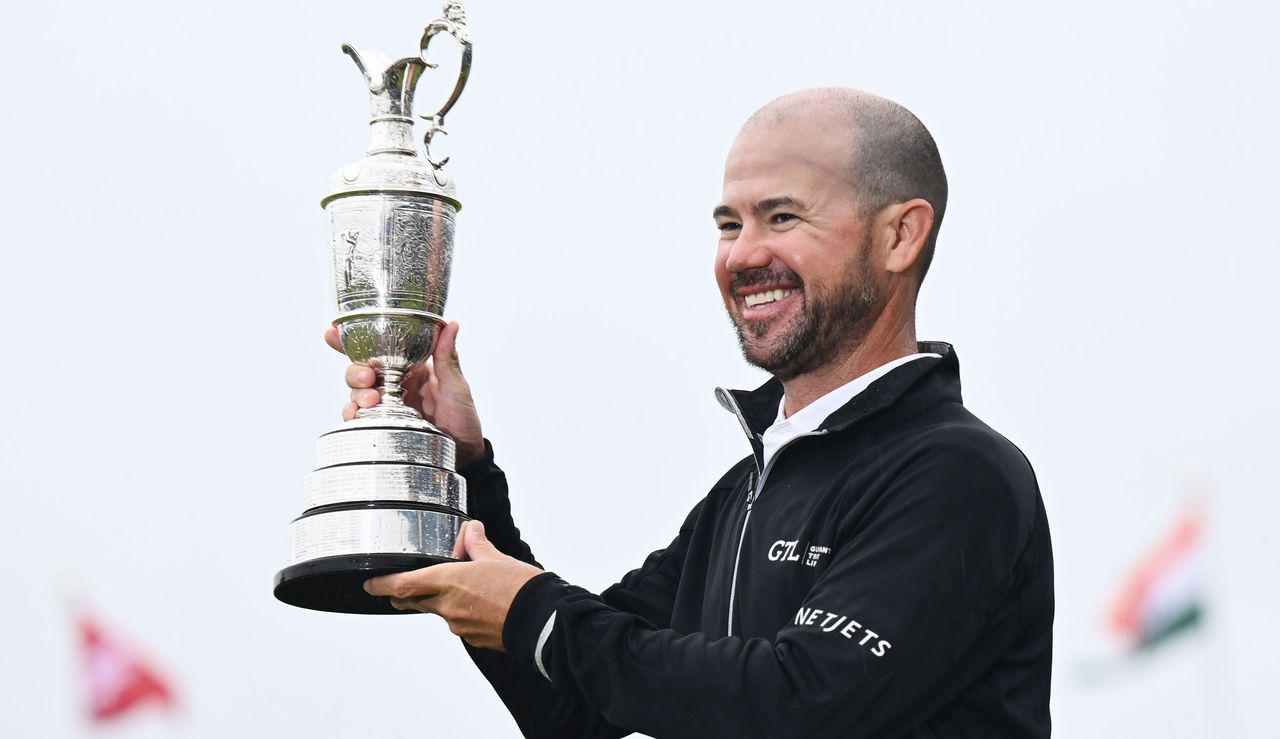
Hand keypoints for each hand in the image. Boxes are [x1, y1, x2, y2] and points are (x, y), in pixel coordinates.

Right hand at [327, 320, 485, 466]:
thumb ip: (447, 358)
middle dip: (355, 370)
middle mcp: (394, 383)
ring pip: (357, 392)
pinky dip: (353, 415)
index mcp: (411, 366)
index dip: (353, 339)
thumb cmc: (463, 418)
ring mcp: (386, 404)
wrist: (464, 454)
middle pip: (361, 369)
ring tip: (371, 400)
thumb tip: (451, 325)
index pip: (379, 347)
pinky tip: (356, 417)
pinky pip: (359, 417)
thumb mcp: (456, 387)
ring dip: (356, 393)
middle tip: (367, 377)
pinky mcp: (382, 425)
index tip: (333, 332)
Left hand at [364, 521, 543, 650]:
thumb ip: (477, 545)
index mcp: (448, 582)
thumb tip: (469, 530)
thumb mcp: (496, 558)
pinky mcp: (472, 637)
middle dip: (404, 595)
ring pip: (438, 610)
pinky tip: (479, 603)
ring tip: (461, 587)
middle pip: (414, 601)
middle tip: (400, 588)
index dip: (381, 585)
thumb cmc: (519, 587)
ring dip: (440, 599)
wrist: (541, 620)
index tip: (369, 583)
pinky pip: (458, 622)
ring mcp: (458, 625)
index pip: (401, 586)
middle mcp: (446, 607)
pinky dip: (461, 611)